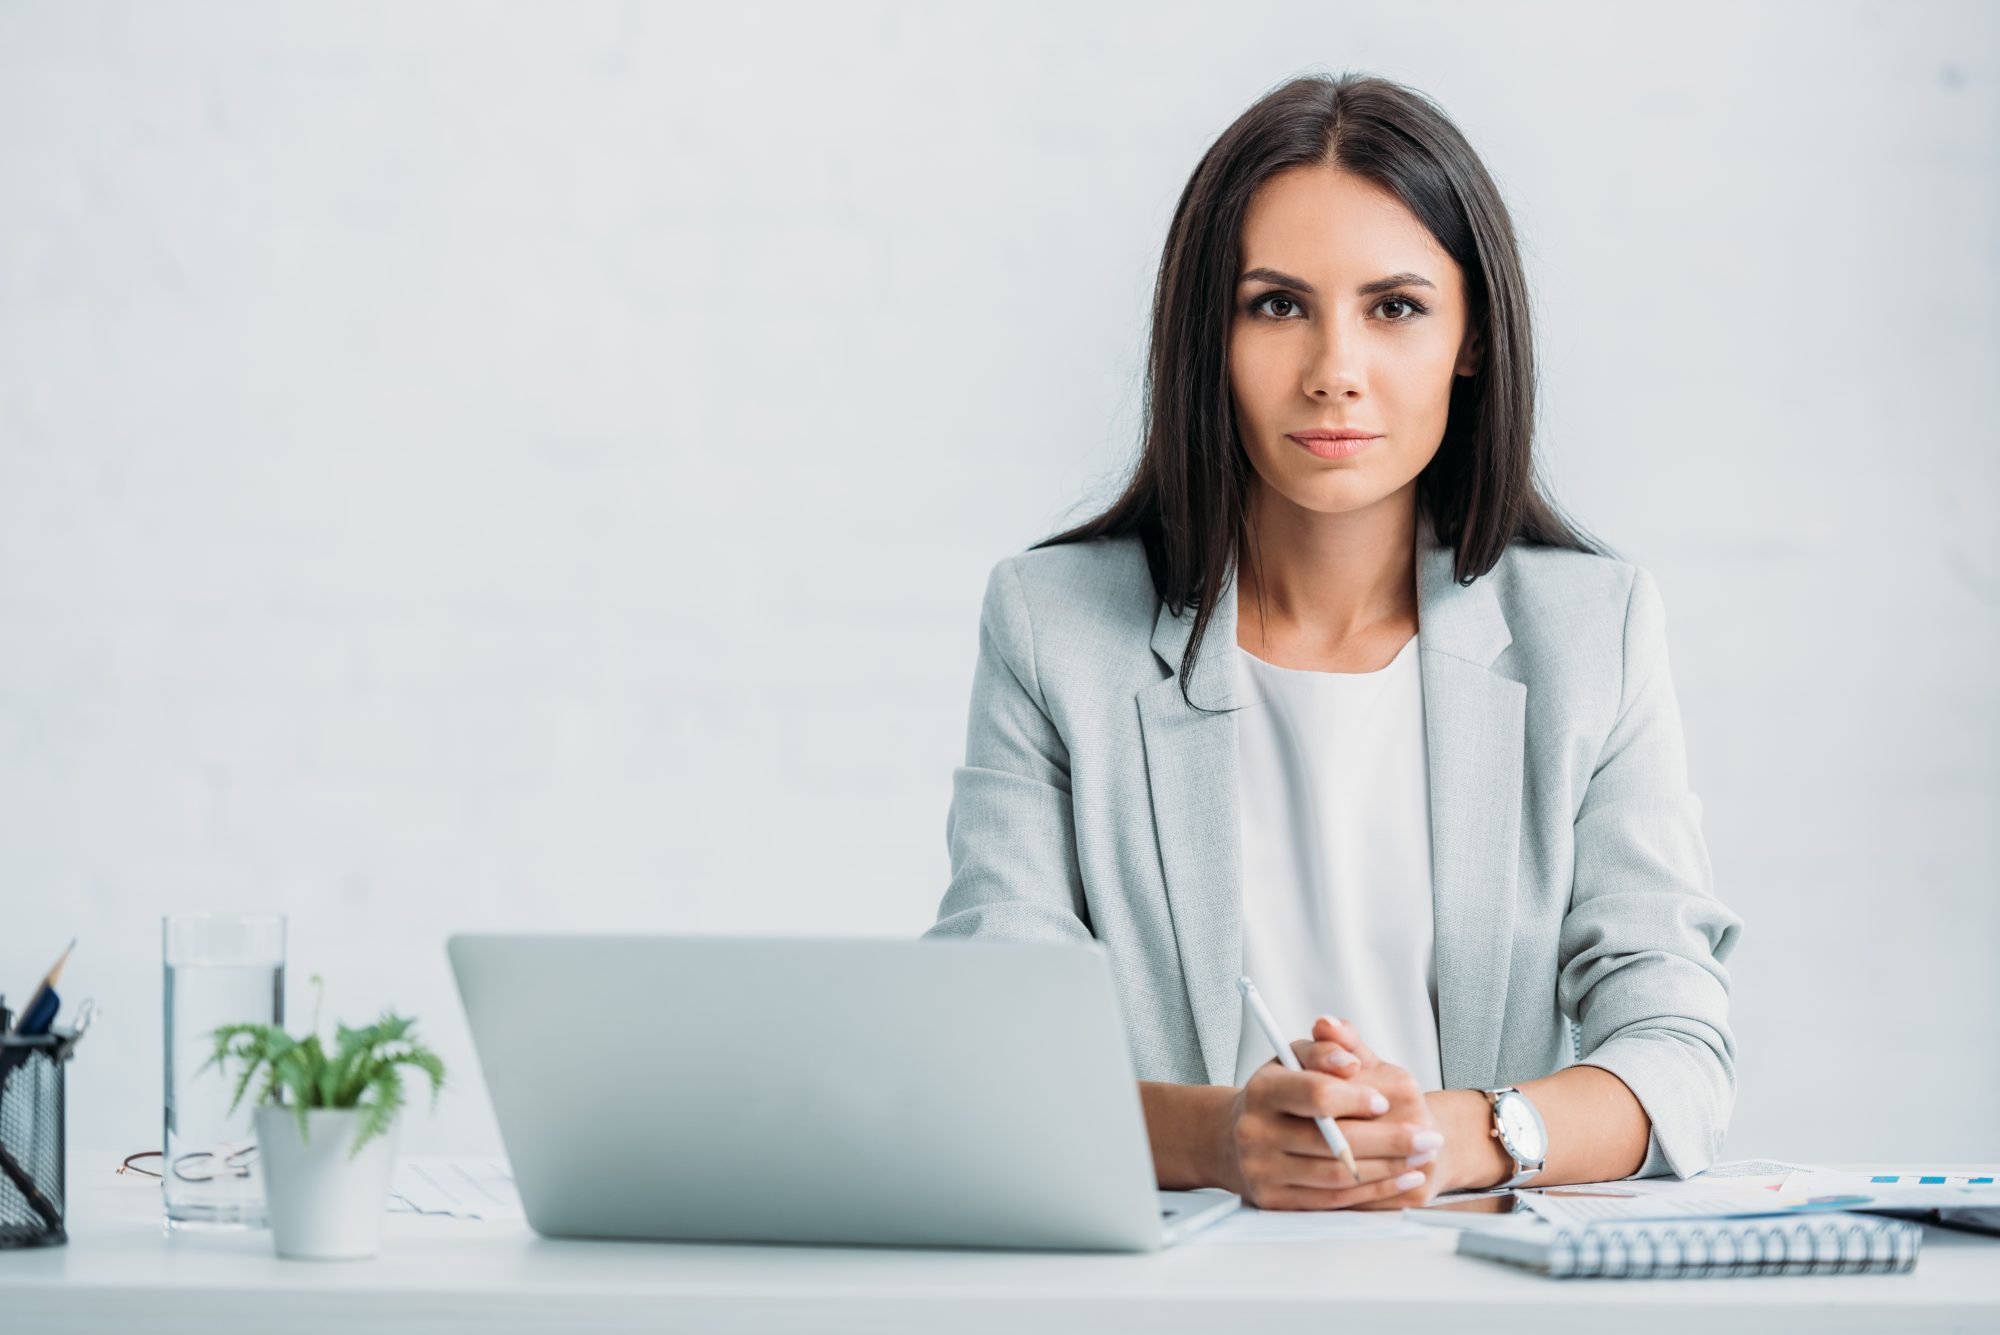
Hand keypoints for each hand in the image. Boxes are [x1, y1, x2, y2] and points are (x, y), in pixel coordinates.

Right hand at [1215, 1019, 1443, 1209]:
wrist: (1236, 1138)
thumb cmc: (1280, 1094)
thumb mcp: (1296, 1058)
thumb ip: (1327, 1048)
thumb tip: (1350, 1059)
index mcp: (1262, 1091)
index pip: (1317, 1096)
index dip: (1356, 1099)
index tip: (1385, 1101)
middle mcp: (1255, 1133)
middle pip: (1332, 1142)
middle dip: (1389, 1141)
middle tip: (1428, 1136)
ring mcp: (1262, 1172)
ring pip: (1337, 1176)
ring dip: (1387, 1168)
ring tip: (1421, 1156)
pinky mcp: (1275, 1202)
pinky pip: (1333, 1201)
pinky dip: (1373, 1191)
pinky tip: (1401, 1178)